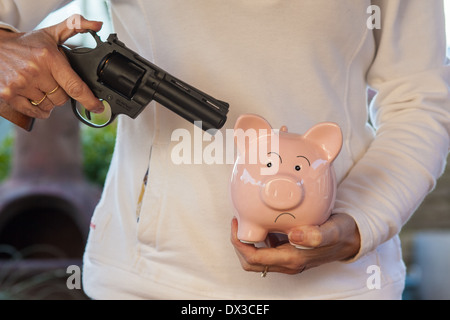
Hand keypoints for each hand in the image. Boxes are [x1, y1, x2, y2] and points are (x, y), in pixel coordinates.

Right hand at [0, 14, 103, 118]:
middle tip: (52, 80)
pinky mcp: (8, 94)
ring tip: (39, 85)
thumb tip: (97, 25)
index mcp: (48, 58)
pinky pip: (34, 112)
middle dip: (62, 92)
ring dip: (48, 100)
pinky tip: (35, 98)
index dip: (89, 100)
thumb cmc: (26, 44)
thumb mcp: (51, 33)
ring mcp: (20, 84)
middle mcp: (35, 71)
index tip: (98, 107)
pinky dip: (38, 110)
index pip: (75, 85)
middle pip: (63, 99)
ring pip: (49, 106)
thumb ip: (75, 27)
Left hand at [230, 213, 360, 274]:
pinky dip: (259, 238)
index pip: (254, 258)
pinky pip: (267, 250)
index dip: (239, 242)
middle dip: (239, 244)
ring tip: (247, 219)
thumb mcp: (333, 230)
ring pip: (257, 257)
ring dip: (248, 241)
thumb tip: (294, 235)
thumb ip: (317, 234)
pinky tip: (263, 221)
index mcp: (292, 259)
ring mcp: (288, 259)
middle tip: (238, 221)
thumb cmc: (342, 233)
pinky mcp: (290, 252)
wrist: (352, 238)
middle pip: (251, 261)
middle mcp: (288, 262)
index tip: (237, 222)